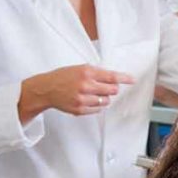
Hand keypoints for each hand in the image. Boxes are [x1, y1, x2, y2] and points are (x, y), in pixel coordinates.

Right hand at [19, 65, 134, 121]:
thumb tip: (114, 77)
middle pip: (113, 90)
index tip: (132, 80)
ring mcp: (82, 99)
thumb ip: (96, 72)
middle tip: (105, 87)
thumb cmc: (62, 77)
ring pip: (106, 101)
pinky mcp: (79, 109)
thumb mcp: (79, 68)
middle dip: (112, 89)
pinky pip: (98, 109)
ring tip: (93, 93)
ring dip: (104, 98)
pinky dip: (97, 105)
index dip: (124, 78)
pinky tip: (88, 99)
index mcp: (86, 73)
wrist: (45, 89)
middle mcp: (85, 86)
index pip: (111, 76)